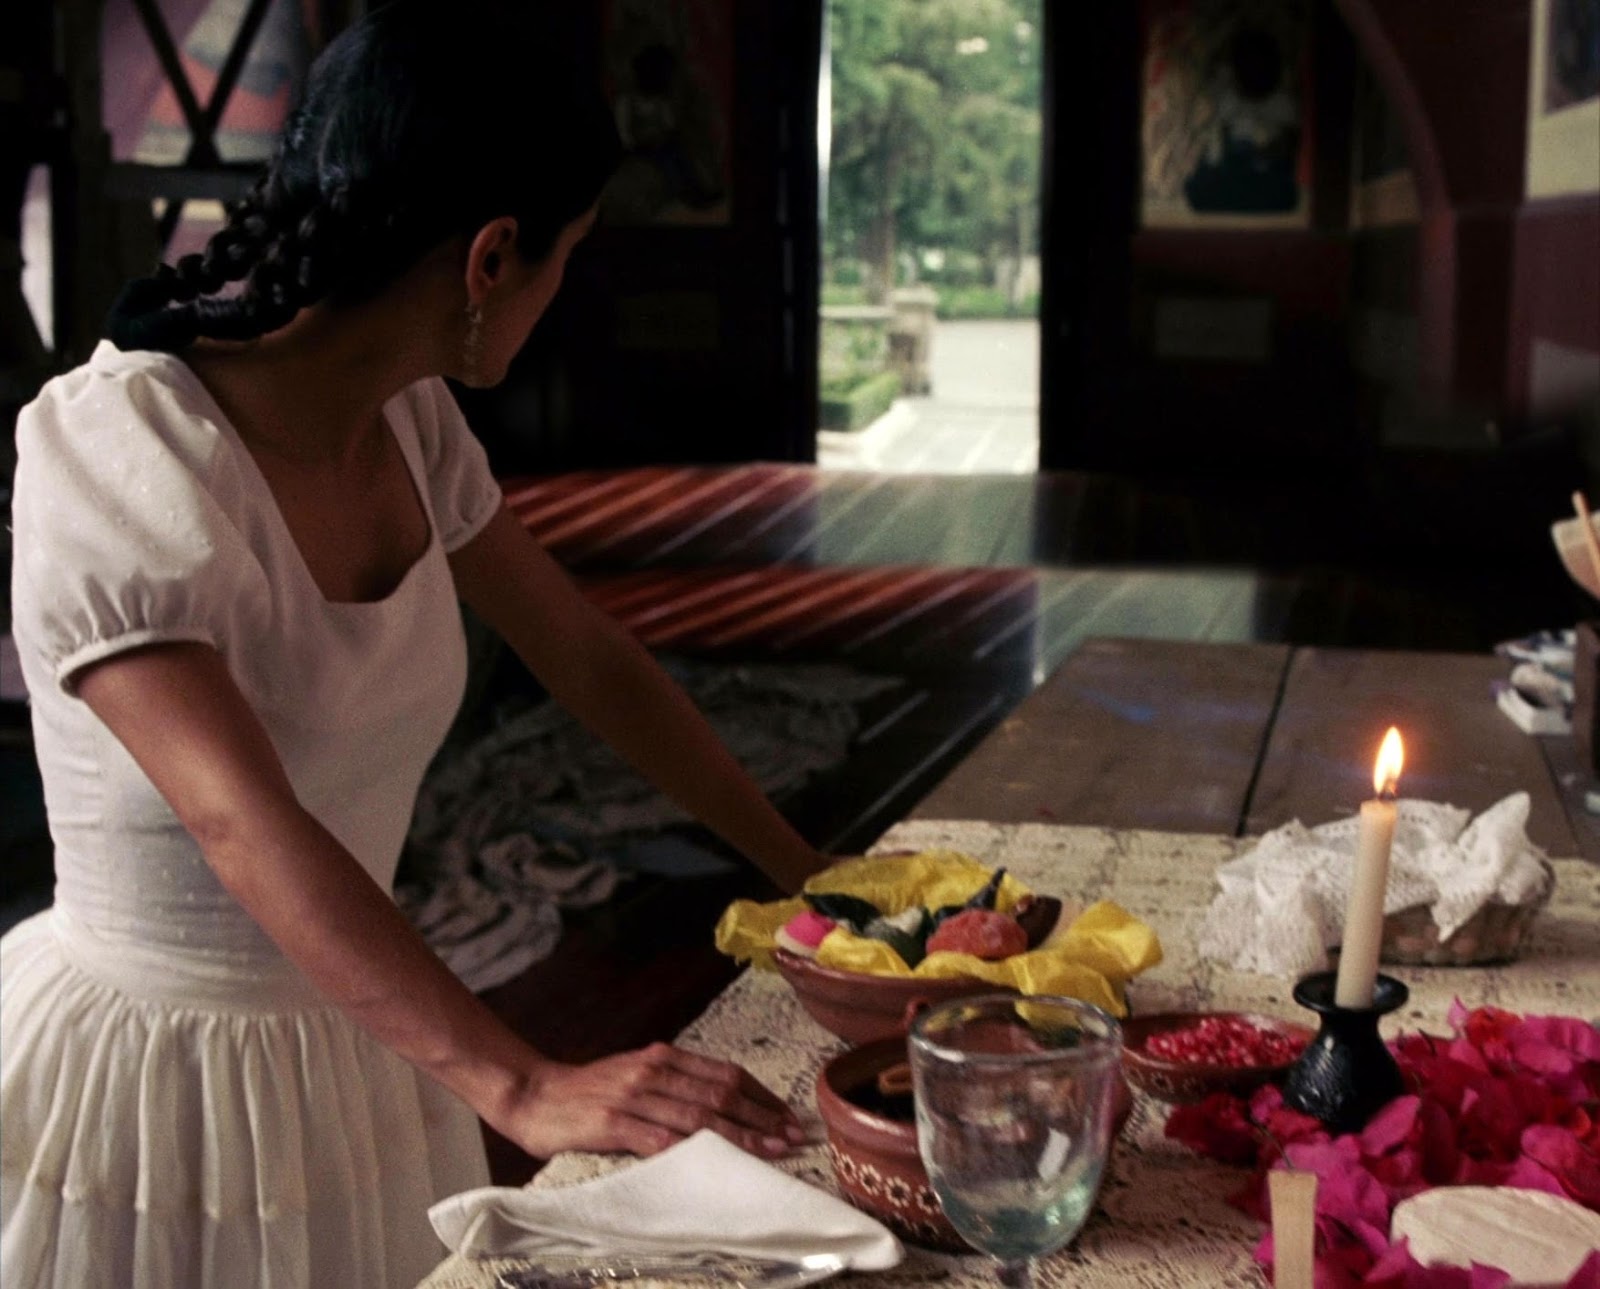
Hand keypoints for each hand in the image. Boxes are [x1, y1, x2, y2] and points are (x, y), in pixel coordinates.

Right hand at [498, 1043, 808, 1160]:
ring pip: (697, 1116)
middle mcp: (653, 1071)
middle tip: (793, 1136)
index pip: (724, 1074)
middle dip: (762, 1117)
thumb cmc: (591, 1090)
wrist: (536, 1094)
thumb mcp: (638, 1073)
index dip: (761, 1095)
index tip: (787, 1115)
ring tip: (770, 1149)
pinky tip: (712, 1160)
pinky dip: (687, 1148)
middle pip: (720, 1094)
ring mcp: (632, 1096)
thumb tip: (725, 1100)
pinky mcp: (610, 1123)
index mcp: (663, 1057)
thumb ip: (676, 1083)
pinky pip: (655, 1137)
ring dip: (739, 1135)